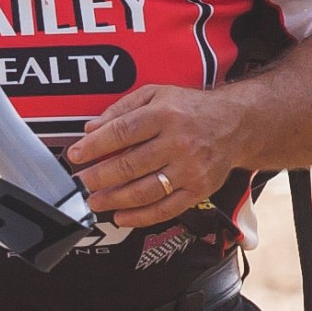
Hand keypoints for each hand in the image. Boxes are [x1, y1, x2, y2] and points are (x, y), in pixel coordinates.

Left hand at [66, 83, 244, 228]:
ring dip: (115, 200)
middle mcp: (179, 141)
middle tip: (82, 183)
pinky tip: (122, 217)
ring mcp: (190, 168)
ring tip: (95, 202)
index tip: (76, 155)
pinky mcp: (199, 188)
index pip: (122, 131)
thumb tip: (90, 128)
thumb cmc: (190, 108)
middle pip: (130, 164)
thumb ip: (122, 108)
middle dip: (99, 177)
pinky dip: (141, 217)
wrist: (236, 123)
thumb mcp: (156, 93)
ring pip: (146, 190)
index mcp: (164, 114)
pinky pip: (166, 208)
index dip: (95, 145)